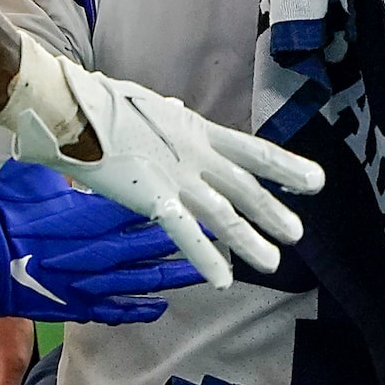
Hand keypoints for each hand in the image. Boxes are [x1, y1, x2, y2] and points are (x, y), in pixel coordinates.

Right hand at [0, 161, 202, 324]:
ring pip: (145, 279)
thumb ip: (62, 159)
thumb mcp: (33, 174)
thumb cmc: (1, 212)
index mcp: (91, 213)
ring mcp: (90, 281)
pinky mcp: (77, 306)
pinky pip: (118, 311)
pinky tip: (161, 305)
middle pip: (155, 244)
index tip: (202, 196)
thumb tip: (76, 134)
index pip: (145, 206)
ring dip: (177, 275)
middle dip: (189, 237)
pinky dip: (142, 309)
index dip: (175, 202)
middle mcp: (98, 249)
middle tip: (220, 232)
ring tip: (207, 271)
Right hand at [2, 42, 322, 286]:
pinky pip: (186, 233)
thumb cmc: (99, 104)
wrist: (70, 109)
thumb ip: (169, 118)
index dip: (286, 167)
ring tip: (274, 261)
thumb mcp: (148, 106)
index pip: (253, 151)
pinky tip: (223, 280)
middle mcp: (195, 152)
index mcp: (196, 129)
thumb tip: (179, 114)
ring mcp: (177, 175)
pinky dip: (206, 257)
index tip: (314, 181)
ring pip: (226, 213)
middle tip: (298, 234)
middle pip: (246, 186)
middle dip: (274, 211)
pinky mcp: (152, 196)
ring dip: (251, 239)